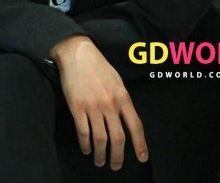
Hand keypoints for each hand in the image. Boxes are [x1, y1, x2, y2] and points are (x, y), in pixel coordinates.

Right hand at [50, 36, 147, 170]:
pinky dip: (85, 145)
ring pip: (100, 139)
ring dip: (101, 155)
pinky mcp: (77, 107)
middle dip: (118, 156)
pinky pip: (83, 133)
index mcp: (122, 96)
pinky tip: (86, 149)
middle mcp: (110, 104)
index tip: (142, 157)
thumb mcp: (117, 80)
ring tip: (100, 161)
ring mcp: (93, 106)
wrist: (77, 53)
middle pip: (118, 138)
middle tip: (116, 166)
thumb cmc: (98, 65)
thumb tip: (126, 118)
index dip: (140, 144)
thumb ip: (122, 99)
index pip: (135, 125)